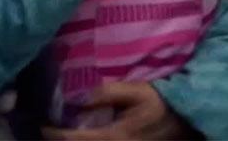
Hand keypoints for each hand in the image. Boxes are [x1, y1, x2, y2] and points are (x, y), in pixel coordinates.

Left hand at [42, 82, 197, 140]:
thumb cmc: (161, 104)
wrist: (187, 123)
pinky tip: (79, 135)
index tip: (40, 124)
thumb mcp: (137, 91)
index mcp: (114, 137)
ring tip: (58, 133)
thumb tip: (78, 97)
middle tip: (44, 129)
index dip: (54, 134)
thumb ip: (107, 93)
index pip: (74, 140)